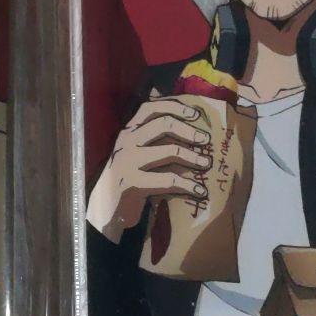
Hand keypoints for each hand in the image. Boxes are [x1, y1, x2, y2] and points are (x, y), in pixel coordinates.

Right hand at [86, 98, 211, 244]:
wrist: (108, 208)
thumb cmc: (131, 177)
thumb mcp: (140, 154)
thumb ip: (157, 141)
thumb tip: (191, 129)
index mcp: (129, 131)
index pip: (151, 108)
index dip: (175, 107)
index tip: (196, 114)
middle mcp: (127, 141)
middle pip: (163, 124)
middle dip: (189, 130)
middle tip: (206, 140)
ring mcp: (128, 161)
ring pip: (170, 151)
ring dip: (193, 157)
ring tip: (207, 164)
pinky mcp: (132, 183)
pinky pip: (168, 181)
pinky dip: (188, 186)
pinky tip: (200, 191)